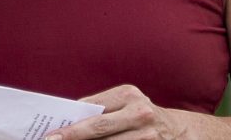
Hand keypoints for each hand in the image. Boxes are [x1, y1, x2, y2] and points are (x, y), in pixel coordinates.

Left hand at [48, 85, 186, 139]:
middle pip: (98, 128)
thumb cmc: (141, 117)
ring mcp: (148, 136)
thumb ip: (102, 110)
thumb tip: (67, 122)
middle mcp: (140, 113)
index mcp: (129, 95)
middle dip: (72, 136)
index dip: (71, 123)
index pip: (93, 109)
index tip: (51, 131)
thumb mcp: (127, 105)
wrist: (180, 132)